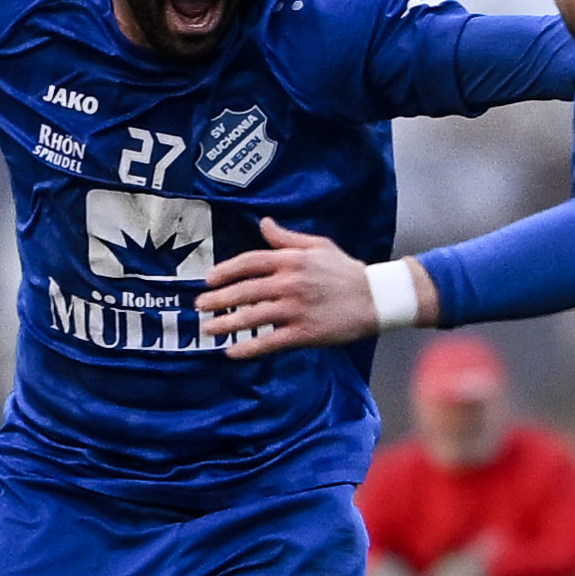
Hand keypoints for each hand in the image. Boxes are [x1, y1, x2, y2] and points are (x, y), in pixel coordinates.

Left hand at [198, 218, 385, 357]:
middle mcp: (290, 283)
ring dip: (227, 324)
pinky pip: (270, 341)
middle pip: (245, 290)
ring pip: (253, 316)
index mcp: (291, 260)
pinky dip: (249, 347)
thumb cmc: (346, 271)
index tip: (208, 279)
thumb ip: (287, 238)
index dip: (225, 271)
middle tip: (199, 306)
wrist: (375, 298)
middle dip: (218, 299)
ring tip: (208, 329)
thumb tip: (263, 223)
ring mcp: (296, 309)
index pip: (249, 262)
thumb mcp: (318, 246)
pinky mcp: (304, 333)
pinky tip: (232, 352)